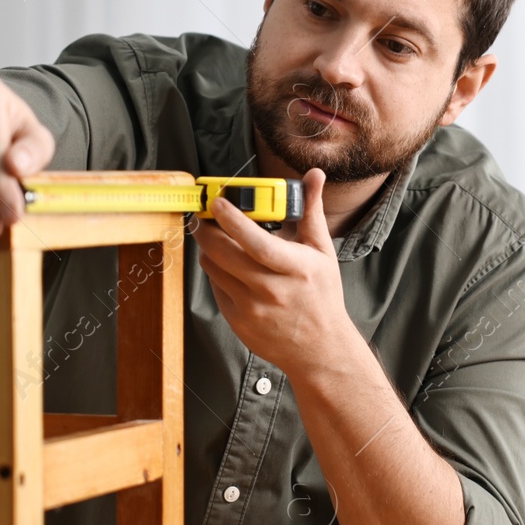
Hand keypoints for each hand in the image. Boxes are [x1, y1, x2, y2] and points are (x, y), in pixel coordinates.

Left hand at [192, 168, 351, 373]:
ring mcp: (251, 309)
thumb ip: (311, 212)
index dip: (233, 220)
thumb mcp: (322, 252)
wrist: (319, 349)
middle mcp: (272, 291)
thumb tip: (314, 175)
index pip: (257, 242)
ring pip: (213, 269)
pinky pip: (215, 287)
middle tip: (203, 214)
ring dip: (208, 248)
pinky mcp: (237, 322)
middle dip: (206, 229)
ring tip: (214, 236)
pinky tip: (226, 264)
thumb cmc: (322, 296)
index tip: (217, 202)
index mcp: (295, 268)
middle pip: (224, 254)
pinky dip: (216, 271)